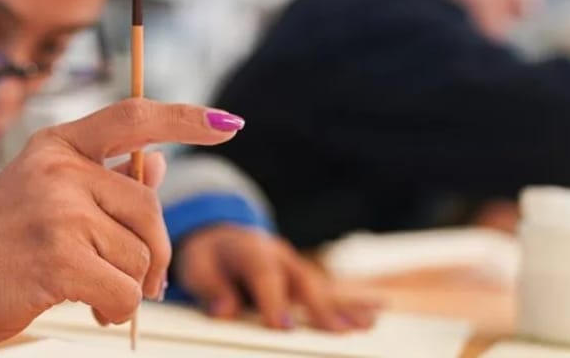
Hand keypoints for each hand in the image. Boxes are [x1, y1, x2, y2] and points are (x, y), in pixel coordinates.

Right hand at [0, 99, 243, 349]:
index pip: (134, 117)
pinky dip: (118, 308)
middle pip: (150, 207)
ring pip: (140, 254)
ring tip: (94, 290)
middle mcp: (59, 168)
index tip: (227, 123)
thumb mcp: (49, 192)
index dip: (185, 119)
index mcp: (59, 145)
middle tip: (142, 279)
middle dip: (154, 252)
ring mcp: (57, 209)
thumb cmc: (0, 240)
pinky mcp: (57, 256)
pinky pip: (124, 288)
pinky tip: (93, 307)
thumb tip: (158, 161)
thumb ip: (106, 176)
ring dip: (130, 285)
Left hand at [176, 225, 378, 330]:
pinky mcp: (303, 278)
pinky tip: (372, 316)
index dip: (274, 300)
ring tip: (365, 326)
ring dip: (343, 307)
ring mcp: (295, 266)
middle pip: (302, 282)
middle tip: (337, 333)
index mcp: (250, 249)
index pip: (265, 274)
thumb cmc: (208, 257)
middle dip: (319, 308)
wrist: (220, 235)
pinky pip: (328, 291)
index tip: (283, 326)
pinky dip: (350, 303)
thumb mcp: (196, 267)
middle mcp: (279, 255)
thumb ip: (211, 288)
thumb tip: (225, 312)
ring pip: (321, 287)